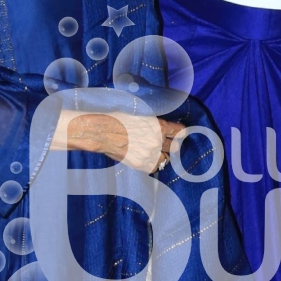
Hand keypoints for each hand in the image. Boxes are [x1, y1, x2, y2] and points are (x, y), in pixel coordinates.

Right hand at [63, 111, 183, 174]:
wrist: (100, 130)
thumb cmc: (116, 117)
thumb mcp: (139, 112)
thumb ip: (152, 120)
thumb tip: (158, 124)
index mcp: (158, 125)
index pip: (179, 131)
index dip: (180, 132)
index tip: (180, 133)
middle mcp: (157, 141)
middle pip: (175, 147)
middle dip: (173, 145)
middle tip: (169, 144)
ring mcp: (149, 154)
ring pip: (165, 160)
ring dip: (163, 156)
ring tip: (156, 153)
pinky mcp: (140, 164)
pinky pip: (154, 168)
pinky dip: (153, 165)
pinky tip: (147, 160)